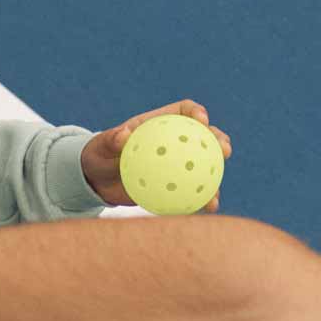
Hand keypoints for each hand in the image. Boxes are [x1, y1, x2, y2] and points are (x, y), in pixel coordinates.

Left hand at [82, 101, 232, 211]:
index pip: (185, 112)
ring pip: (204, 166)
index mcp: (161, 124)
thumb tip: (123, 134)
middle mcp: (175, 142)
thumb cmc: (99, 156)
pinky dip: (200, 199)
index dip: (197, 113)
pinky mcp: (175, 184)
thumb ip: (112, 140)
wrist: (97, 181)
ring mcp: (177, 164)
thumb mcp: (101, 147)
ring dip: (216, 176)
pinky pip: (191, 190)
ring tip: (217, 191)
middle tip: (224, 151)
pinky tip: (207, 208)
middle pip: (204, 137)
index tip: (202, 120)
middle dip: (219, 140)